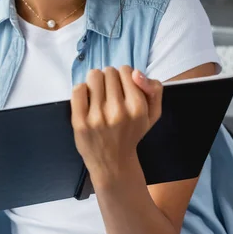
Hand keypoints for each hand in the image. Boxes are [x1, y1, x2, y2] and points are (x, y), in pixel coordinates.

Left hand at [71, 65, 162, 186]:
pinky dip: (82, 90)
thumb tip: (135, 72)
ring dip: (96, 81)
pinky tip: (87, 100)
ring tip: (98, 94)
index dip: (124, 76)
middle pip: (109, 71)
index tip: (123, 88)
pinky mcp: (79, 122)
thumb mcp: (153, 113)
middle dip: (110, 78)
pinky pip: (78, 89)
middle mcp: (118, 112)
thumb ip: (154, 89)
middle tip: (110, 93)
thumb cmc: (132, 133)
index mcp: (137, 108)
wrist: (113, 163)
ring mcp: (97, 117)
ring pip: (94, 76)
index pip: (127, 70)